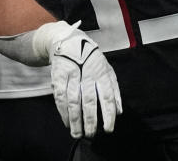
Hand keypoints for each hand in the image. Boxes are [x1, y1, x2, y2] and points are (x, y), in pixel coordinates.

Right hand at [47, 22, 120, 137]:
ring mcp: (72, 75)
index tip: (108, 129)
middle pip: (89, 101)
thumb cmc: (91, 59)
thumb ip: (114, 90)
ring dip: (75, 120)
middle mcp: (87, 75)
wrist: (69, 42)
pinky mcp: (58, 76)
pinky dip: (63, 111)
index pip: (107, 97)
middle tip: (91, 135)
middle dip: (90, 121)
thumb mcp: (107, 70)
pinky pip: (60, 96)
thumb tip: (118, 111)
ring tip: (77, 133)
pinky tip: (67, 121)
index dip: (108, 115)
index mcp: (102, 74)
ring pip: (73, 101)